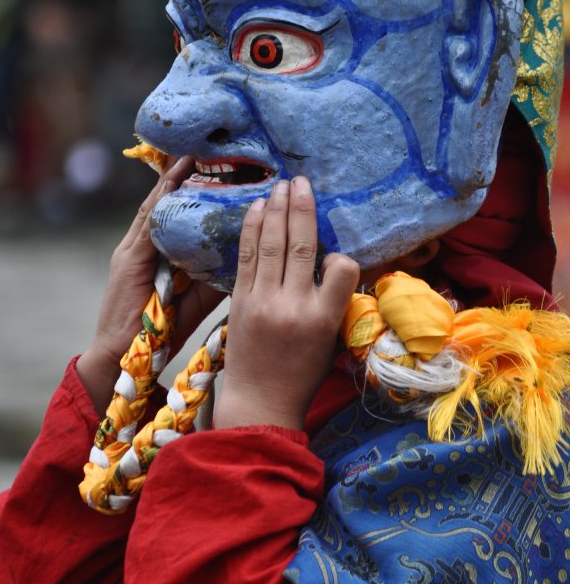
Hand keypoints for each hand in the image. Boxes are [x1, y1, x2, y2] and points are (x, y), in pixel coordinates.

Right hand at [77, 156, 222, 413]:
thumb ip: (215, 277)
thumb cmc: (160, 332)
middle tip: (213, 150)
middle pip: (168, 202)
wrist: (124, 361)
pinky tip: (176, 178)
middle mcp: (143, 245)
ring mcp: (132, 249)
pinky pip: (148, 221)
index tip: (224, 168)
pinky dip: (162, 198)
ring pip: (158, 205)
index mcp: (159, 254)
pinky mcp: (128, 259)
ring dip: (176, 178)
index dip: (198, 189)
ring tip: (196, 152)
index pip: (180, 214)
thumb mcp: (196, 299)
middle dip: (188, 176)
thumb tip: (247, 256)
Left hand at [214, 177, 359, 430]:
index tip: (336, 254)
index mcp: (324, 319)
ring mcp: (263, 301)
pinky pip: (247, 257)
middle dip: (302, 208)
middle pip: (302, 246)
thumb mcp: (329, 342)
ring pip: (273, 245)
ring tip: (281, 186)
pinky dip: (252, 229)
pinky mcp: (239, 301)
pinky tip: (258, 209)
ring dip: (277, 210)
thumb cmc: (300, 375)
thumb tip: (332, 264)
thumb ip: (332, 303)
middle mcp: (294, 306)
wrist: (259, 402)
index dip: (342, 255)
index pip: (344, 270)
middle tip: (301, 181)